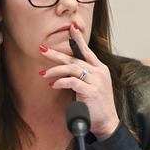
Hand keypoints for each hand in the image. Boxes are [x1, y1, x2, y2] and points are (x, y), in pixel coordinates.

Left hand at [40, 22, 119, 139]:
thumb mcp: (92, 86)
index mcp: (100, 69)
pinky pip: (72, 82)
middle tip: (42, 49)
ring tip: (43, 74)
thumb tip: (66, 68)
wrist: (107, 123)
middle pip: (75, 59)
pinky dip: (61, 82)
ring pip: (72, 69)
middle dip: (56, 54)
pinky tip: (53, 84)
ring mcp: (96, 81)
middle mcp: (99, 72)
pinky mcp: (91, 91)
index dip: (78, 39)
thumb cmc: (96, 105)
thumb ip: (83, 75)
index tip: (71, 27)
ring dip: (55, 70)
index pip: (87, 51)